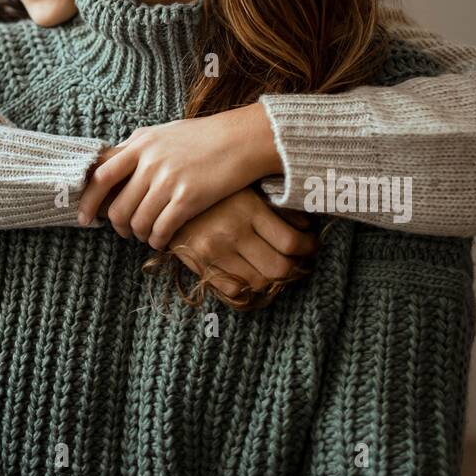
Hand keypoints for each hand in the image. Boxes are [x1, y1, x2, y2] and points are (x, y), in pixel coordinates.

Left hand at [77, 104, 281, 248]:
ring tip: (146, 234)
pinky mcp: (188, 198)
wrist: (241, 139)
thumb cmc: (203, 136)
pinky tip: (161, 240)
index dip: (89, 201)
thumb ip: (137, 148)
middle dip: (118, 226)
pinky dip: (157, 240)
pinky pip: (161, 229)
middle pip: (118, 207)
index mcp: (141, 143)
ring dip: (139, 235)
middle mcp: (150, 162)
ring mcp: (168, 180)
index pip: (101, 176)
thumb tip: (111, 163)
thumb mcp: (163, 132)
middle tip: (125, 231)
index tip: (85, 218)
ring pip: (138, 222)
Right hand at [167, 188, 316, 299]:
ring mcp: (214, 251)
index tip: (311, 244)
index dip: (309, 247)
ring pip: (259, 282)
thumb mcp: (246, 186)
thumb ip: (275, 205)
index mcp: (248, 208)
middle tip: (300, 260)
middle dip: (296, 267)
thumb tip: (305, 225)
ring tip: (277, 267)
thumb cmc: (214, 187)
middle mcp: (232, 232)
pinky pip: (233, 290)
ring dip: (273, 278)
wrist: (164, 192)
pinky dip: (247, 287)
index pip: (291, 242)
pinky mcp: (199, 264)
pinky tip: (252, 274)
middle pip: (280, 268)